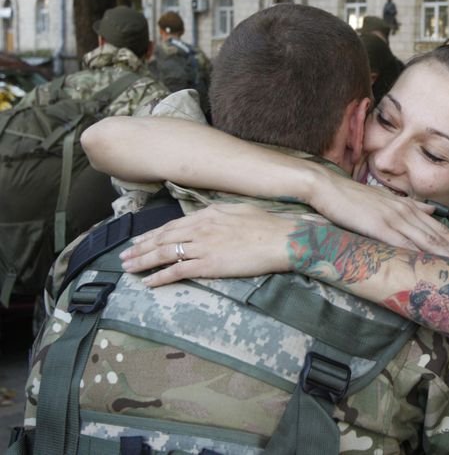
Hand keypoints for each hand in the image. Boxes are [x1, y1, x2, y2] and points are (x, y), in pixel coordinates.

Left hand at [120, 204, 295, 286]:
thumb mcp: (239, 210)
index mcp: (208, 214)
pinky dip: (160, 277)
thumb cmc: (267, 225)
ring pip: (164, 253)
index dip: (153, 234)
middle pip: (163, 238)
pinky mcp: (208, 264)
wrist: (280, 238)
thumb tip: (210, 217)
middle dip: (141, 247)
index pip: (173, 225)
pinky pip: (178, 271)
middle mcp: (201, 228)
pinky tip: (148, 282)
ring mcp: (203, 246)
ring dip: (143, 261)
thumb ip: (220, 214)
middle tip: (124, 255)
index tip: (140, 240)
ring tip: (128, 268)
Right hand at [311, 169, 448, 259]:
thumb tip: (429, 209)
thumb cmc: (352, 196)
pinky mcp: (378, 227)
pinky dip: (417, 255)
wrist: (328, 186)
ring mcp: (392, 219)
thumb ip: (409, 205)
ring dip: (445, 254)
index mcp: (406, 206)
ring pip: (425, 239)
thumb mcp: (385, 198)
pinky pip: (402, 243)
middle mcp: (404, 211)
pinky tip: (427, 265)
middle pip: (437, 234)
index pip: (437, 226)